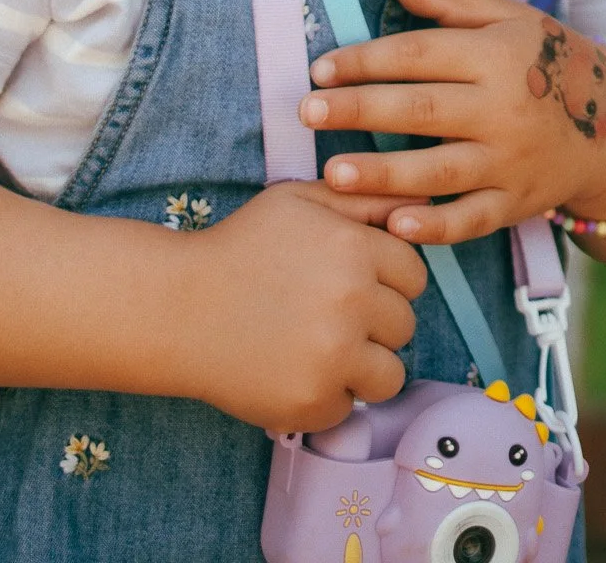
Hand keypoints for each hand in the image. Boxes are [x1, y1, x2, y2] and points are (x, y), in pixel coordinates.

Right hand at [181, 180, 427, 432]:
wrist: (179, 307)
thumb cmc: (242, 247)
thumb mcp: (299, 201)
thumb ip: (364, 198)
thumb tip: (425, 200)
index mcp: (354, 249)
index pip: (414, 276)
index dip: (385, 280)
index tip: (350, 282)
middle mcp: (352, 302)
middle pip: (404, 325)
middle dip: (374, 323)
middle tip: (326, 315)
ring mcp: (334, 356)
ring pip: (389, 375)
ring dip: (361, 366)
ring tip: (317, 347)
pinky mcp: (313, 402)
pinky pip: (348, 407)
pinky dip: (326, 395)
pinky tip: (291, 368)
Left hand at [298, 0, 605, 244]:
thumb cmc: (546, 62)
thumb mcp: (508, 18)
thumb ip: (450, 0)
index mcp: (495, 56)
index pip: (418, 55)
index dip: (365, 61)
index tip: (319, 70)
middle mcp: (502, 109)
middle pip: (420, 110)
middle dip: (360, 112)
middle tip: (306, 113)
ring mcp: (510, 161)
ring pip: (438, 170)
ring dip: (383, 174)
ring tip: (332, 174)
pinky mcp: (516, 204)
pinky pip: (471, 220)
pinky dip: (434, 226)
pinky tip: (393, 224)